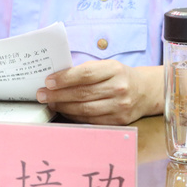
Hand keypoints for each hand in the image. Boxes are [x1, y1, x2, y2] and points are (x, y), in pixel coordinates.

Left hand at [36, 60, 160, 125]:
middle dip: (58, 95)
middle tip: (42, 95)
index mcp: (114, 69)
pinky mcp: (119, 121)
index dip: (64, 78)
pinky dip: (75, 117)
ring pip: (85, 109)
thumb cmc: (119, 76)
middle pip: (82, 93)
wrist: (144, 91)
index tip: (48, 81)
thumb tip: (57, 78)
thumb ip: (85, 70)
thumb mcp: (106, 66)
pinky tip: (65, 112)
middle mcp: (118, 88)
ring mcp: (120, 106)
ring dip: (63, 107)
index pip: (85, 74)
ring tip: (50, 104)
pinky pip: (91, 120)